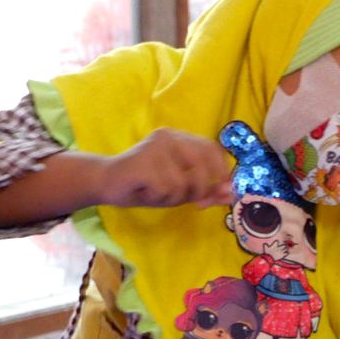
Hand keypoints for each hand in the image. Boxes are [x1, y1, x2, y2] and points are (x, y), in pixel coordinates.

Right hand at [99, 128, 234, 208]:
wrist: (107, 184)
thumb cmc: (147, 187)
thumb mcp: (182, 191)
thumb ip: (207, 191)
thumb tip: (232, 194)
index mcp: (180, 138)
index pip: (212, 148)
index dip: (221, 170)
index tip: (222, 190)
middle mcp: (169, 137)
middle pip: (202, 167)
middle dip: (200, 190)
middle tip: (190, 202)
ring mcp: (155, 146)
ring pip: (184, 182)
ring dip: (175, 197)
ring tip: (158, 192)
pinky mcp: (144, 161)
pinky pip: (167, 188)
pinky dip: (159, 197)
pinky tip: (145, 191)